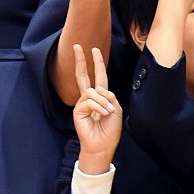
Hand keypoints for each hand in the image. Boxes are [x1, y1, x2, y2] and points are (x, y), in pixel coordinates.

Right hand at [72, 44, 121, 174]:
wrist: (103, 146)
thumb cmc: (110, 130)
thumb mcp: (116, 110)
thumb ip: (109, 96)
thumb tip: (98, 89)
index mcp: (100, 96)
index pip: (97, 76)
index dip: (96, 63)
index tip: (94, 50)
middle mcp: (89, 98)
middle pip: (82, 75)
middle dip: (81, 60)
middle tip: (77, 46)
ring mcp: (82, 104)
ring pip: (92, 91)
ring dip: (103, 101)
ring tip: (107, 112)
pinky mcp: (78, 111)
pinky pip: (89, 101)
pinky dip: (98, 107)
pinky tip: (102, 115)